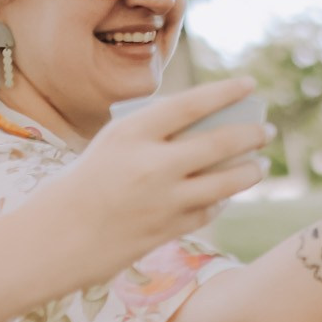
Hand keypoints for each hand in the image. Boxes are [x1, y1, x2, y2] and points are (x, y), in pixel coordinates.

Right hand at [41, 77, 273, 267]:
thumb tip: (213, 126)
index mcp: (131, 134)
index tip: (250, 84)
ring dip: (250, 171)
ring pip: (227, 182)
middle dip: (252, 134)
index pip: (190, 103)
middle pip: (220, 143)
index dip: (225, 91)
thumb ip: (155, 134)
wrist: (54, 237)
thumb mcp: (113, 145)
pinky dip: (222, 199)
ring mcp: (163, 199)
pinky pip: (210, 209)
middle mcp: (151, 165)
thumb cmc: (85, 182)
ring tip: (260, 164)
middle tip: (267, 130)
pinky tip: (227, 193)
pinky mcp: (170, 229)